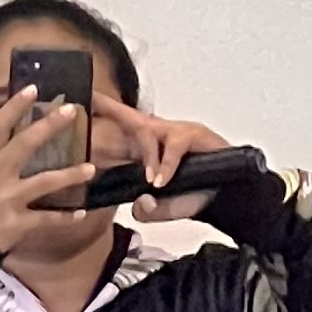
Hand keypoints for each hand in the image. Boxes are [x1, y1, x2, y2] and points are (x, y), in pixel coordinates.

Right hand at [0, 81, 101, 245]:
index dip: (14, 107)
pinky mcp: (17, 222)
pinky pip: (47, 218)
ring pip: (43, 182)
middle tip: (70, 111)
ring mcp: (7, 199)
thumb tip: (12, 126)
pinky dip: (65, 216)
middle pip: (23, 145)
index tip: (33, 89)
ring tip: (91, 168)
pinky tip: (82, 211)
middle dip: (48, 127)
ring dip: (69, 175)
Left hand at [83, 98, 233, 210]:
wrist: (229, 196)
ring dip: (147, 155)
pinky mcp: (195, 134)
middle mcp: (160, 134)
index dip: (103, 115)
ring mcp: (177, 131)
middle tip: (90, 100)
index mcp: (149, 147)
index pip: (122, 129)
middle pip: (131, 118)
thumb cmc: (197, 196)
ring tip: (151, 180)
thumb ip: (150, 211)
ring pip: (150, 133)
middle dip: (111, 108)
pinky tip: (163, 181)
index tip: (81, 102)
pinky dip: (168, 165)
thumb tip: (140, 205)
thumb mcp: (167, 209)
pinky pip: (175, 145)